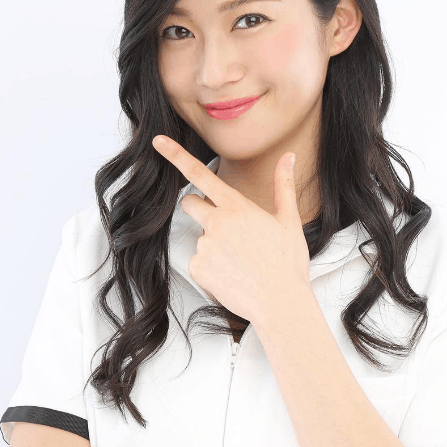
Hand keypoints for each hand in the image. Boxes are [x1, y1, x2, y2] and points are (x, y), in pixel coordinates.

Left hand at [151, 134, 311, 325]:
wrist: (280, 303)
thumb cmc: (287, 263)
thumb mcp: (288, 220)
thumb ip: (283, 185)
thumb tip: (288, 156)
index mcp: (236, 207)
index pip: (200, 175)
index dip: (176, 156)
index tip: (157, 143)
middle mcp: (216, 223)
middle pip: (189, 203)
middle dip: (200, 209)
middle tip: (226, 229)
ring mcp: (205, 246)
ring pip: (199, 237)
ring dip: (213, 244)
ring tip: (240, 261)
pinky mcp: (198, 268)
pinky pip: (198, 262)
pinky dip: (211, 268)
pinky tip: (232, 275)